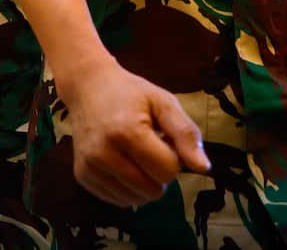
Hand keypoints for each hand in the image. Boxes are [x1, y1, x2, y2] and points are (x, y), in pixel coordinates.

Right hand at [59, 61, 210, 207]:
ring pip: (135, 200)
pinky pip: (118, 201)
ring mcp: (90, 167)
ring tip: (134, 154)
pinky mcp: (82, 177)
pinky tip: (122, 164)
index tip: (162, 139)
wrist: (87, 87)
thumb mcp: (163, 102)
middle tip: (148, 147)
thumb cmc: (130, 93)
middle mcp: (104, 153)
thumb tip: (204, 168)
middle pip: (152, 190)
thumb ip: (186, 134)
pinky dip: (127, 188)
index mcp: (127, 132)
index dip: (172, 157)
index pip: (168, 171)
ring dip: (143, 182)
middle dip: (158, 172)